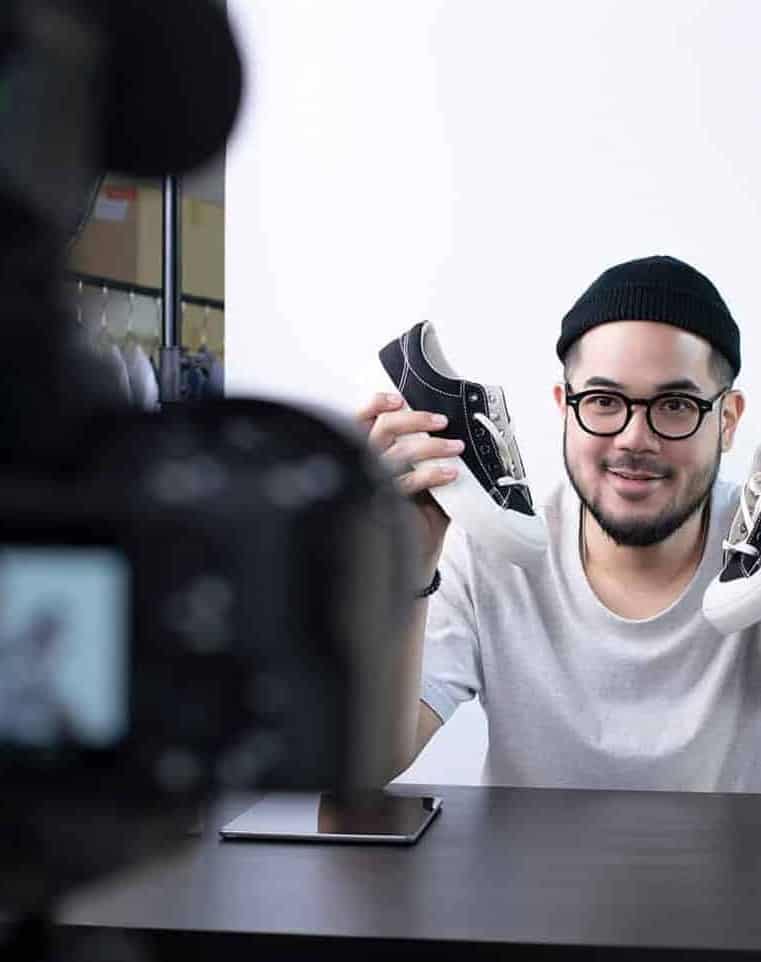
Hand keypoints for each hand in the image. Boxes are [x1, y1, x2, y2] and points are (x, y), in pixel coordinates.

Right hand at [357, 392, 463, 568]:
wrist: (410, 563)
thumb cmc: (410, 521)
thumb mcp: (415, 483)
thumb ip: (418, 459)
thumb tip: (441, 431)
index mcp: (363, 458)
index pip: (358, 422)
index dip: (375, 405)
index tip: (398, 400)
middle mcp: (363, 470)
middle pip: (380, 430)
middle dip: (413, 420)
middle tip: (440, 422)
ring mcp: (374, 488)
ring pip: (397, 453)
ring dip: (432, 445)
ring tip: (455, 446)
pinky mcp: (387, 507)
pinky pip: (410, 482)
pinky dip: (433, 473)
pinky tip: (451, 473)